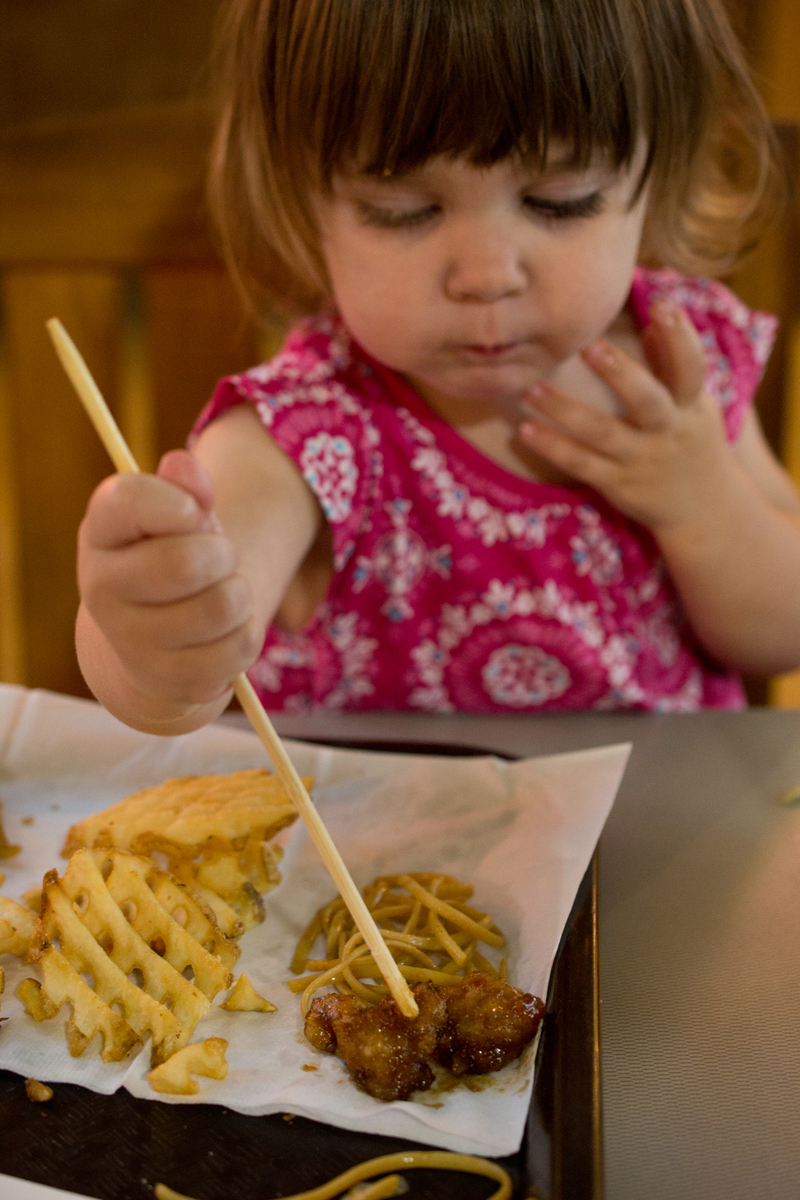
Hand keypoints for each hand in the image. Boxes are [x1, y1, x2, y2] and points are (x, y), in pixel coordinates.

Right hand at [77, 449, 263, 709]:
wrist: (149, 645)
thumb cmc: (169, 561)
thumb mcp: (176, 517)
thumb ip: (185, 487)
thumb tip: (182, 463)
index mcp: (100, 533)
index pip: (129, 501)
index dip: (180, 503)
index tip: (193, 514)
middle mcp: (102, 588)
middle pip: (188, 562)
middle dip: (223, 553)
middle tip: (219, 559)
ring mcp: (132, 641)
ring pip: (223, 606)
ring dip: (240, 595)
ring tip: (224, 596)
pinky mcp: (169, 680)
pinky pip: (239, 648)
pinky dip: (247, 635)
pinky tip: (223, 633)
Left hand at [519, 301, 734, 531]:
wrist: (703, 508)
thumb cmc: (691, 440)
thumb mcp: (693, 403)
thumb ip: (671, 363)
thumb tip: (656, 315)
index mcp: (690, 405)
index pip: (691, 368)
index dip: (680, 337)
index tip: (662, 306)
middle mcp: (667, 431)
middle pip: (648, 401)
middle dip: (621, 373)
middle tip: (590, 347)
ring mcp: (640, 459)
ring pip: (602, 433)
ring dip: (565, 410)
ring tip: (531, 390)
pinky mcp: (617, 484)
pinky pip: (581, 464)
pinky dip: (553, 448)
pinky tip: (525, 431)